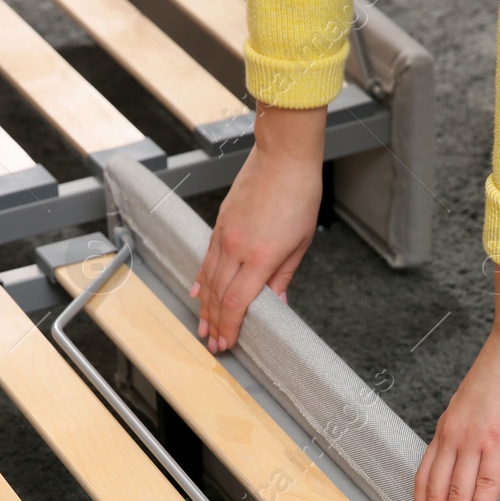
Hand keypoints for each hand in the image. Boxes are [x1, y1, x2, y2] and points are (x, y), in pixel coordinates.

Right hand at [192, 103, 325, 352]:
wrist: (282, 157)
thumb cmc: (298, 194)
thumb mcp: (300, 243)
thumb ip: (284, 276)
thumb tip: (277, 303)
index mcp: (261, 257)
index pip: (238, 303)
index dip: (230, 327)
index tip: (227, 343)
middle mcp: (237, 248)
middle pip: (219, 296)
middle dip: (215, 323)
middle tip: (213, 343)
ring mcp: (224, 235)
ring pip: (208, 280)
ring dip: (206, 307)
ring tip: (203, 326)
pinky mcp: (220, 224)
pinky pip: (206, 259)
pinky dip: (202, 279)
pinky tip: (199, 293)